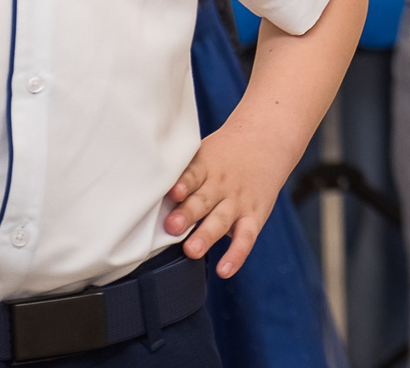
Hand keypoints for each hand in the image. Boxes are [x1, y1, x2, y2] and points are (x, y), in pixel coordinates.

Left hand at [165, 119, 292, 277]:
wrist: (267, 140)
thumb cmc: (225, 153)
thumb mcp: (204, 152)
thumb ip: (181, 174)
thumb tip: (142, 196)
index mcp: (206, 166)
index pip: (193, 174)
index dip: (182, 184)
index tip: (172, 193)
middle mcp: (222, 184)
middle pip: (203, 200)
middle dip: (188, 214)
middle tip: (172, 226)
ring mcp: (238, 201)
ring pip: (221, 220)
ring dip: (206, 236)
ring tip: (192, 250)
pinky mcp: (254, 215)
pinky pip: (246, 237)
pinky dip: (236, 254)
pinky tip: (225, 270)